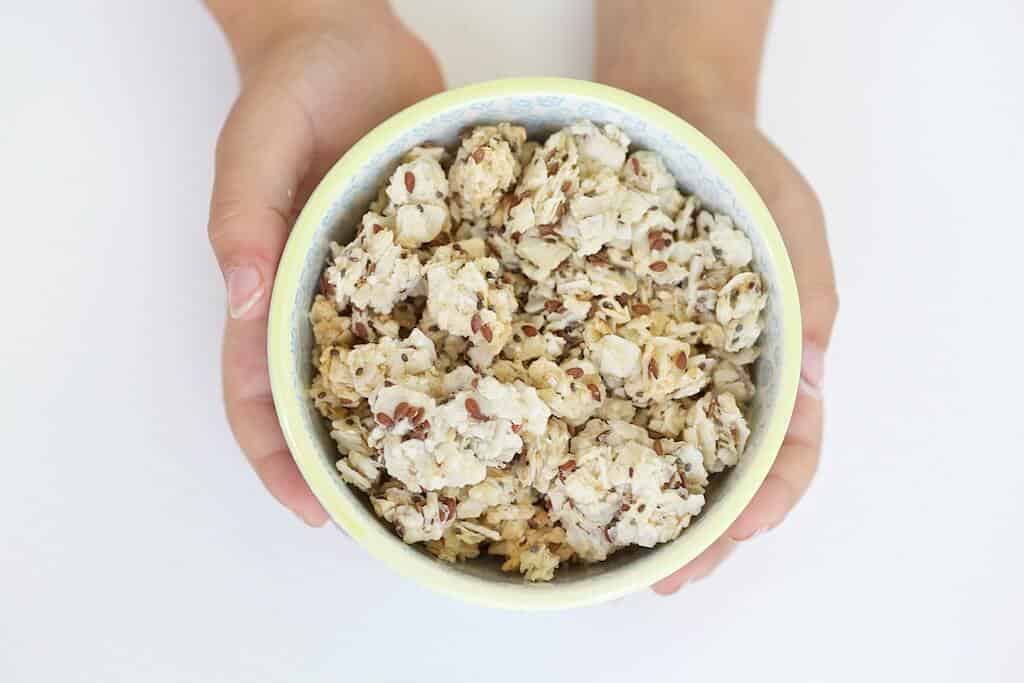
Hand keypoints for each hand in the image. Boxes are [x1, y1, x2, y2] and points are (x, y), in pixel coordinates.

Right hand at [206, 1, 443, 524]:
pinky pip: (445, 318)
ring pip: (391, 374)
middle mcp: (325, 300)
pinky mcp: (431, 258)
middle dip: (352, 467)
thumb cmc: (289, 85)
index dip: (279, 456)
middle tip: (398, 523)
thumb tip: (241, 298)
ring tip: (459, 481)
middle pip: (328, 402)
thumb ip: (241, 212)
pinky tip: (506, 391)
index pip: (257, 391)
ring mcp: (381, 285)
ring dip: (413, 428)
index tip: (314, 512)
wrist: (354, 39)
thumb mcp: (253, 140)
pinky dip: (464, 358)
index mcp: (270, 285)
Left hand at [615, 90, 838, 592]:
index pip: (789, 447)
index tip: (742, 530)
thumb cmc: (744, 167)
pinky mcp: (599, 342)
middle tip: (667, 579)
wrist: (670, 111)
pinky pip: (592, 399)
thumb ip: (805, 296)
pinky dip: (581, 444)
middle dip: (698, 532)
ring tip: (608, 556)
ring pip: (653, 454)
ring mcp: (654, 367)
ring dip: (636, 510)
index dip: (771, 496)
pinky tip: (553, 475)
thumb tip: (809, 377)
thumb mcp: (792, 220)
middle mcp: (712, 378)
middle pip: (717, 473)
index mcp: (774, 360)